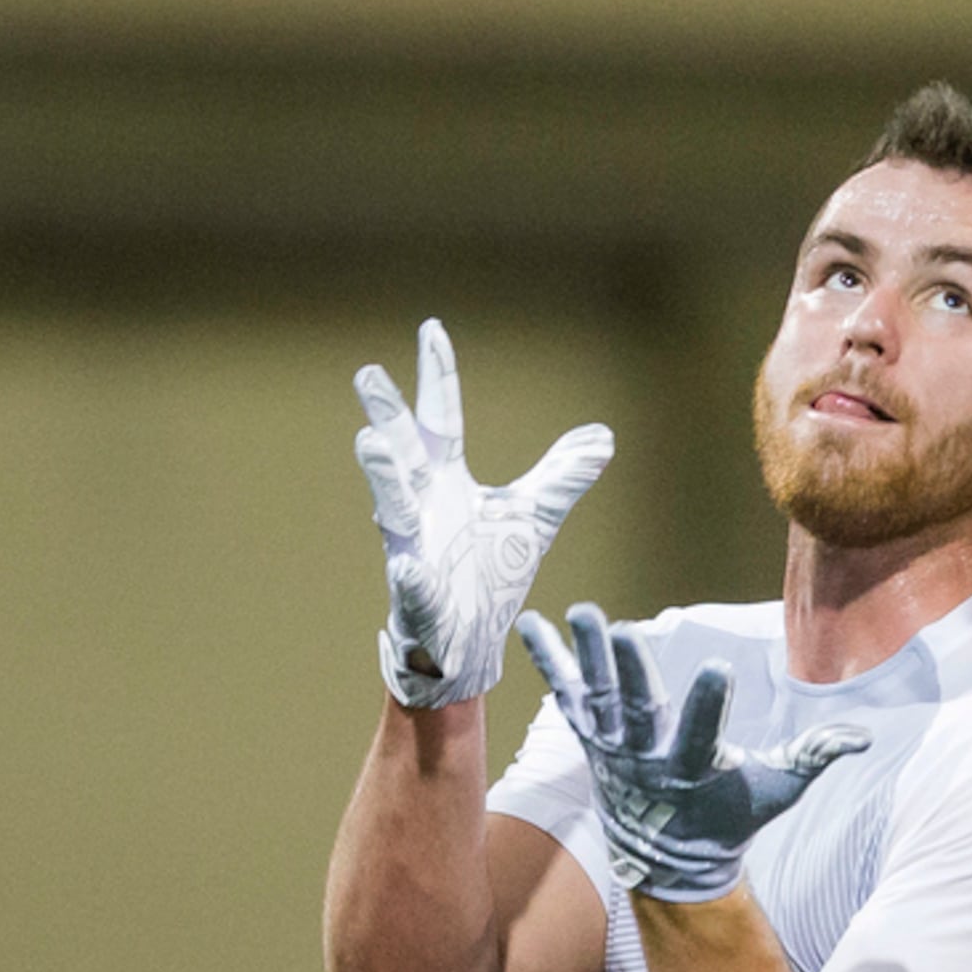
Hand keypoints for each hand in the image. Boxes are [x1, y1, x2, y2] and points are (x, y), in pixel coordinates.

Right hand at [354, 318, 613, 708]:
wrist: (469, 643)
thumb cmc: (488, 574)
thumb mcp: (534, 517)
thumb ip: (561, 478)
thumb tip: (602, 437)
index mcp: (445, 481)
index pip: (441, 418)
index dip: (437, 375)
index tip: (430, 328)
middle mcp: (422, 507)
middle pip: (402, 452)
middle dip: (387, 414)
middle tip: (369, 374)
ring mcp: (413, 551)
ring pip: (394, 509)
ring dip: (383, 477)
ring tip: (372, 443)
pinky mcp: (417, 600)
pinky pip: (412, 587)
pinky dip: (412, 579)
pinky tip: (410, 568)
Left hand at [518, 604, 868, 902]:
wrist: (671, 859)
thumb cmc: (732, 816)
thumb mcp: (776, 792)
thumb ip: (813, 758)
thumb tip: (862, 737)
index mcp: (695, 771)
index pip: (704, 734)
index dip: (710, 704)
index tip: (718, 666)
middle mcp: (648, 760)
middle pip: (637, 712)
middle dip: (629, 673)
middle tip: (618, 631)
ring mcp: (614, 751)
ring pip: (599, 699)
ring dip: (586, 657)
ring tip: (581, 612)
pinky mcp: (594, 741)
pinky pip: (569, 698)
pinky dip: (550, 663)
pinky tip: (530, 626)